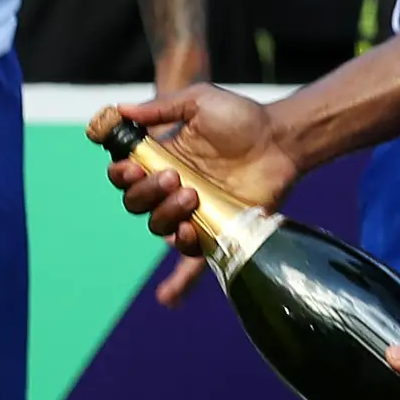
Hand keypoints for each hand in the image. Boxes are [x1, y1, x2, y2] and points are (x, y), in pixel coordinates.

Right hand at [95, 85, 302, 305]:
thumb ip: (161, 108)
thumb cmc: (241, 118)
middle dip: (145, 193)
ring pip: (160, 228)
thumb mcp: (200, 102)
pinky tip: (169, 297)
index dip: (121, 175)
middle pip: (136, 205)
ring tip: (192, 195)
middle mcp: (170, 190)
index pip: (125, 177)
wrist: (282, 138)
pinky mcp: (214, 229)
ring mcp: (191, 212)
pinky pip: (192, 260)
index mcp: (160, 161)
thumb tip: (118, 110)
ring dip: (167, 215)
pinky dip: (180, 279)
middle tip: (173, 177)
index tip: (130, 166)